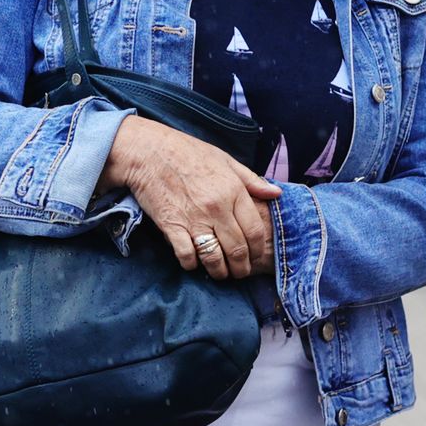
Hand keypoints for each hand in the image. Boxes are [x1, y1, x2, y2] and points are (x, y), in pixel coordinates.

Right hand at [98, 116, 280, 279]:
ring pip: (214, 258)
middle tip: (240, 272)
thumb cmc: (188, 152)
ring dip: (220, 272)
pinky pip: (187, 256)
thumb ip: (252, 180)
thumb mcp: (225, 160)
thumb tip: (276, 194)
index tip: (255, 256)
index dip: (257, 249)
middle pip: (237, 249)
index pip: (255, 230)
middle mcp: (217, 208)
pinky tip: (194, 263)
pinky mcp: (172, 226)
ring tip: (221, 273)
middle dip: (241, 267)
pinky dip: (192, 265)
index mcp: (233, 190)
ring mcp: (194, 219)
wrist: (149, 151)